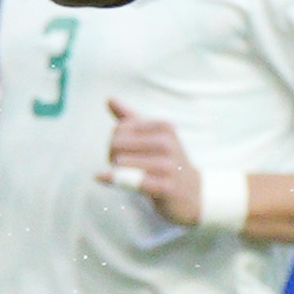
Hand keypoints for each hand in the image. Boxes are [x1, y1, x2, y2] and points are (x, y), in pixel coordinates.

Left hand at [98, 100, 200, 224]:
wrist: (192, 194)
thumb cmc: (166, 163)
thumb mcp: (152, 137)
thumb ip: (130, 119)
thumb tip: (109, 99)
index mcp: (165, 127)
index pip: (120, 129)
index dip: (114, 142)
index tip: (125, 153)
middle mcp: (168, 143)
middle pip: (117, 144)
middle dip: (113, 157)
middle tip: (124, 168)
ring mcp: (168, 165)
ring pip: (121, 163)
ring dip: (116, 172)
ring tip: (129, 177)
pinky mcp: (165, 186)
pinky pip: (131, 180)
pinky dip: (113, 179)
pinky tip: (100, 177)